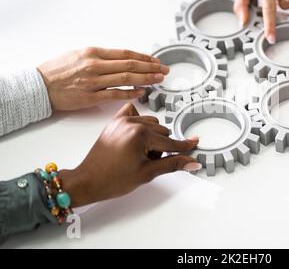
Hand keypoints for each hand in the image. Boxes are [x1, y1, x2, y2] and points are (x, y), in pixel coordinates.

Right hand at [37, 47, 169, 110]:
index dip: (144, 57)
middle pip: (130, 65)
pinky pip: (115, 95)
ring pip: (126, 79)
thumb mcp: (78, 54)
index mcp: (93, 53)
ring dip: (145, 79)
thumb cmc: (57, 70)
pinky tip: (141, 92)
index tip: (155, 60)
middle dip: (150, 67)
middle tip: (164, 69)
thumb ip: (100, 57)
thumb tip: (121, 60)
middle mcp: (95, 65)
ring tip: (158, 79)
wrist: (39, 86)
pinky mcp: (90, 97)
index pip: (125, 54)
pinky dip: (130, 93)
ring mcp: (93, 81)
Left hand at [59, 103, 200, 206]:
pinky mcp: (115, 121)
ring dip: (151, 137)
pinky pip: (134, 113)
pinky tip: (136, 137)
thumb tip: (190, 162)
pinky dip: (140, 123)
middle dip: (161, 147)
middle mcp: (131, 123)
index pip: (169, 141)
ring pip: (151, 123)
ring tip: (139, 154)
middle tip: (149, 162)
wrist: (88, 181)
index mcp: (139, 135)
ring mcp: (122, 120)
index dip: (183, 146)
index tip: (194, 143)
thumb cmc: (111, 179)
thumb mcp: (147, 173)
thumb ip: (172, 164)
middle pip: (162, 131)